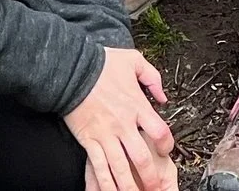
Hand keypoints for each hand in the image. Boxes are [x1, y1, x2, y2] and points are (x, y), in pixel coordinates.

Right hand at [66, 46, 175, 190]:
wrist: (72, 70)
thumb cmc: (101, 64)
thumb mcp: (134, 61)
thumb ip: (153, 77)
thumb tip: (163, 96)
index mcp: (137, 106)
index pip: (160, 131)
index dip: (167, 144)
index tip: (166, 151)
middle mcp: (123, 124)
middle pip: (142, 158)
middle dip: (150, 176)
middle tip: (155, 187)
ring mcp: (106, 135)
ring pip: (120, 168)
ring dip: (129, 186)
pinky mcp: (89, 141)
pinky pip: (98, 167)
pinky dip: (104, 183)